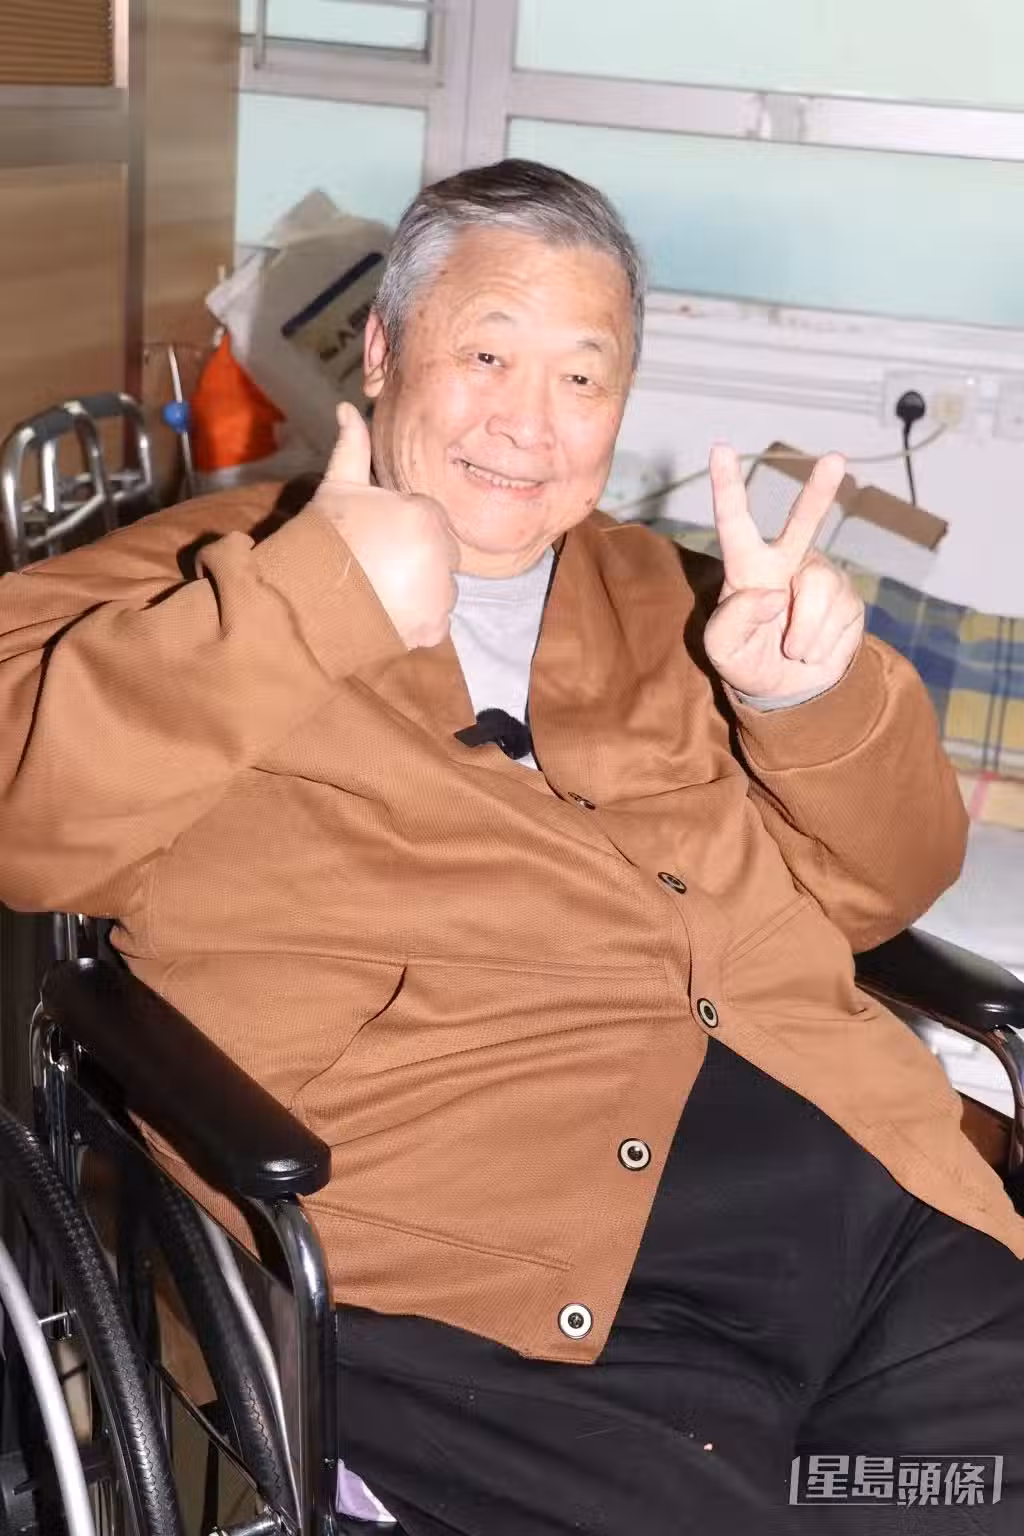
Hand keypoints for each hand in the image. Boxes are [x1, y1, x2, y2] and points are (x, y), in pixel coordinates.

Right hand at [311, 403, 458, 649]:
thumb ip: (352, 446)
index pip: (431, 521)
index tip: (377, 540)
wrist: (306, 596)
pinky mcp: (433, 627)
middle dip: (418, 559)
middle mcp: (442, 555)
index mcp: (426, 517)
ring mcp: (440, 594)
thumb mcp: (337, 486)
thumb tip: (347, 407)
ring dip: (421, 591)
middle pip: (442, 555)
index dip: (403, 530)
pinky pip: (436, 622)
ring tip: (382, 591)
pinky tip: (389, 612)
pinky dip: (419, 621)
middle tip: (379, 567)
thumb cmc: (323, 538)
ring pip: (442, 588)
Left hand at [702, 445, 864, 699]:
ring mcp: (820, 577)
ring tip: (792, 648)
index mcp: (747, 567)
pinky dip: (820, 643)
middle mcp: (786, 562)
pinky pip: (835, 617)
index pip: (734, 523)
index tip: (720, 448)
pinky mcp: (848, 598)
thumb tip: (773, 594)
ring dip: (802, 633)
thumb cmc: (747, 659)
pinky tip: (812, 648)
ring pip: (816, 594)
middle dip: (819, 492)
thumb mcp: (723, 648)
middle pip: (803, 521)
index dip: (727, 487)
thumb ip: (733, 620)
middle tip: (836, 459)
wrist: (788, 690)